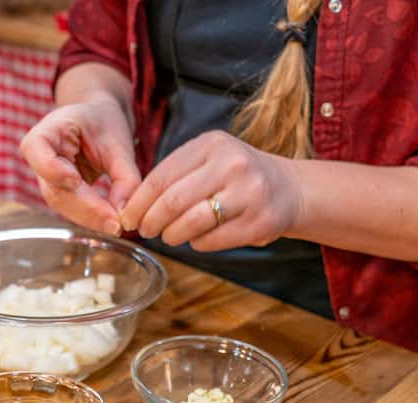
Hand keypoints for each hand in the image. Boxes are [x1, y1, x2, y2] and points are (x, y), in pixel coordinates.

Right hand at [20, 96, 140, 235]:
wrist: (98, 121)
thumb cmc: (105, 125)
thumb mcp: (119, 144)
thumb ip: (125, 177)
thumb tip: (123, 213)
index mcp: (48, 130)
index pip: (37, 149)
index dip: (53, 168)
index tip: (76, 181)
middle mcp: (39, 156)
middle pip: (54, 188)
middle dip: (86, 208)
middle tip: (114, 223)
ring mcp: (46, 177)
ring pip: (61, 204)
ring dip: (89, 218)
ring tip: (116, 226)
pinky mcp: (57, 191)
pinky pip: (70, 209)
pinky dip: (90, 218)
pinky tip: (109, 223)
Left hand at [120, 131, 301, 251]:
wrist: (289, 189)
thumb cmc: (237, 177)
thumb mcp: (209, 159)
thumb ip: (175, 175)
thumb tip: (133, 205)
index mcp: (212, 144)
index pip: (162, 177)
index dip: (139, 202)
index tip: (128, 217)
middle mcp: (233, 164)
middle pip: (173, 201)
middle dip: (151, 221)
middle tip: (145, 231)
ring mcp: (249, 193)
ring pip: (192, 223)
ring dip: (172, 235)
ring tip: (169, 236)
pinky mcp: (260, 222)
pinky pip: (213, 240)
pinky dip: (197, 244)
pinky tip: (197, 239)